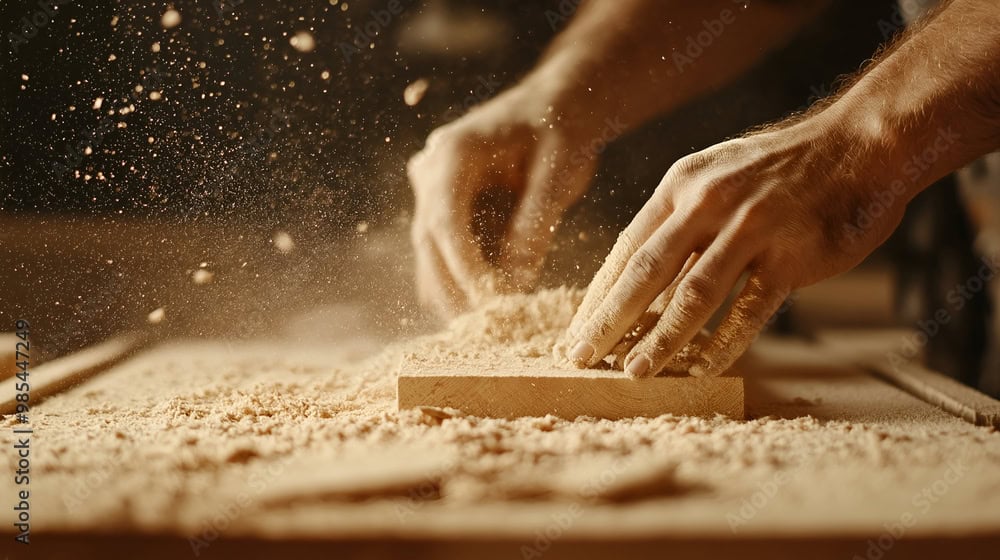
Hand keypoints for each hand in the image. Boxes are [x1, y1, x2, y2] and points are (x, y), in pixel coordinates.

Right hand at [408, 85, 600, 317]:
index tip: (485, 303)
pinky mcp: (448, 207)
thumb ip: (534, 225)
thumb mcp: (557, 173)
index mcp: (454, 154)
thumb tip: (515, 283)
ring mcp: (435, 189)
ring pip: (432, 251)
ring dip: (453, 289)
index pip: (445, 221)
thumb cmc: (563, 127)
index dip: (462, 267)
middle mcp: (433, 171)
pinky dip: (463, 277)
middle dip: (453, 288)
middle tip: (482, 329)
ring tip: (482, 326)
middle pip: (430, 241)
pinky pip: (447, 249)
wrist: (561, 102)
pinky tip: (485, 306)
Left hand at [558, 117, 905, 376]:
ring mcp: (751, 228)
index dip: (597, 296)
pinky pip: (749, 309)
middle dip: (607, 321)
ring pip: (692, 295)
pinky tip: (701, 369)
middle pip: (645, 273)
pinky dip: (723, 344)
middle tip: (579, 357)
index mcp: (680, 186)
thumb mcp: (716, 176)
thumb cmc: (780, 168)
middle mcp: (707, 204)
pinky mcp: (792, 254)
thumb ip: (680, 220)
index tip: (575, 331)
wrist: (860, 143)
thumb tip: (638, 277)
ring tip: (634, 372)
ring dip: (659, 339)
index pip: (626, 250)